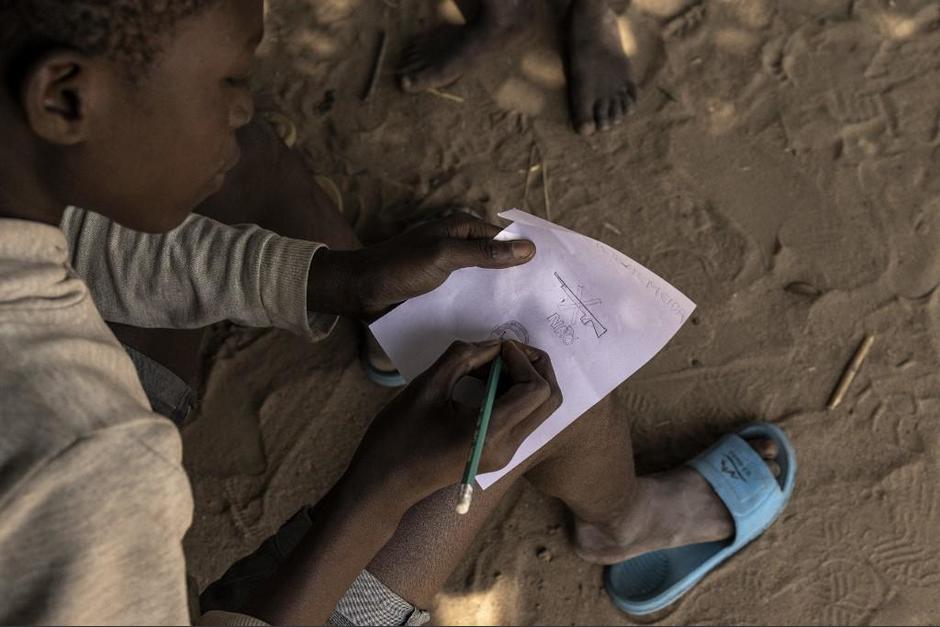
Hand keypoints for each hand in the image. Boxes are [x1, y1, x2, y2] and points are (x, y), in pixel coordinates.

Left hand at [307, 213, 535, 318]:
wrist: (360, 292)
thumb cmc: (399, 267)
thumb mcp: (445, 256)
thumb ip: (485, 254)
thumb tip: (527, 248)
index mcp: (461, 228)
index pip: (504, 237)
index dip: (526, 253)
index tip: (552, 273)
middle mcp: (458, 245)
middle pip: (497, 259)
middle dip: (517, 277)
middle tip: (546, 301)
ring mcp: (450, 270)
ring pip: (484, 281)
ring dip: (500, 296)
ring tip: (528, 317)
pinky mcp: (441, 291)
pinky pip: (468, 297)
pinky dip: (481, 306)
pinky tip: (497, 325)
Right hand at [347, 340, 562, 504]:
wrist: (383, 485)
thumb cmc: (397, 437)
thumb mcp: (426, 386)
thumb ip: (463, 358)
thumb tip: (491, 346)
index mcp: (489, 432)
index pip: (536, 390)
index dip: (523, 360)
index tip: (495, 349)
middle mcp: (506, 447)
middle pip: (549, 400)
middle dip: (534, 366)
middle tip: (503, 351)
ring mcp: (504, 454)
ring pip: (538, 408)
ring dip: (522, 378)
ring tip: (487, 365)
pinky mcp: (496, 453)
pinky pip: (519, 418)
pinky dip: (511, 393)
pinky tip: (482, 382)